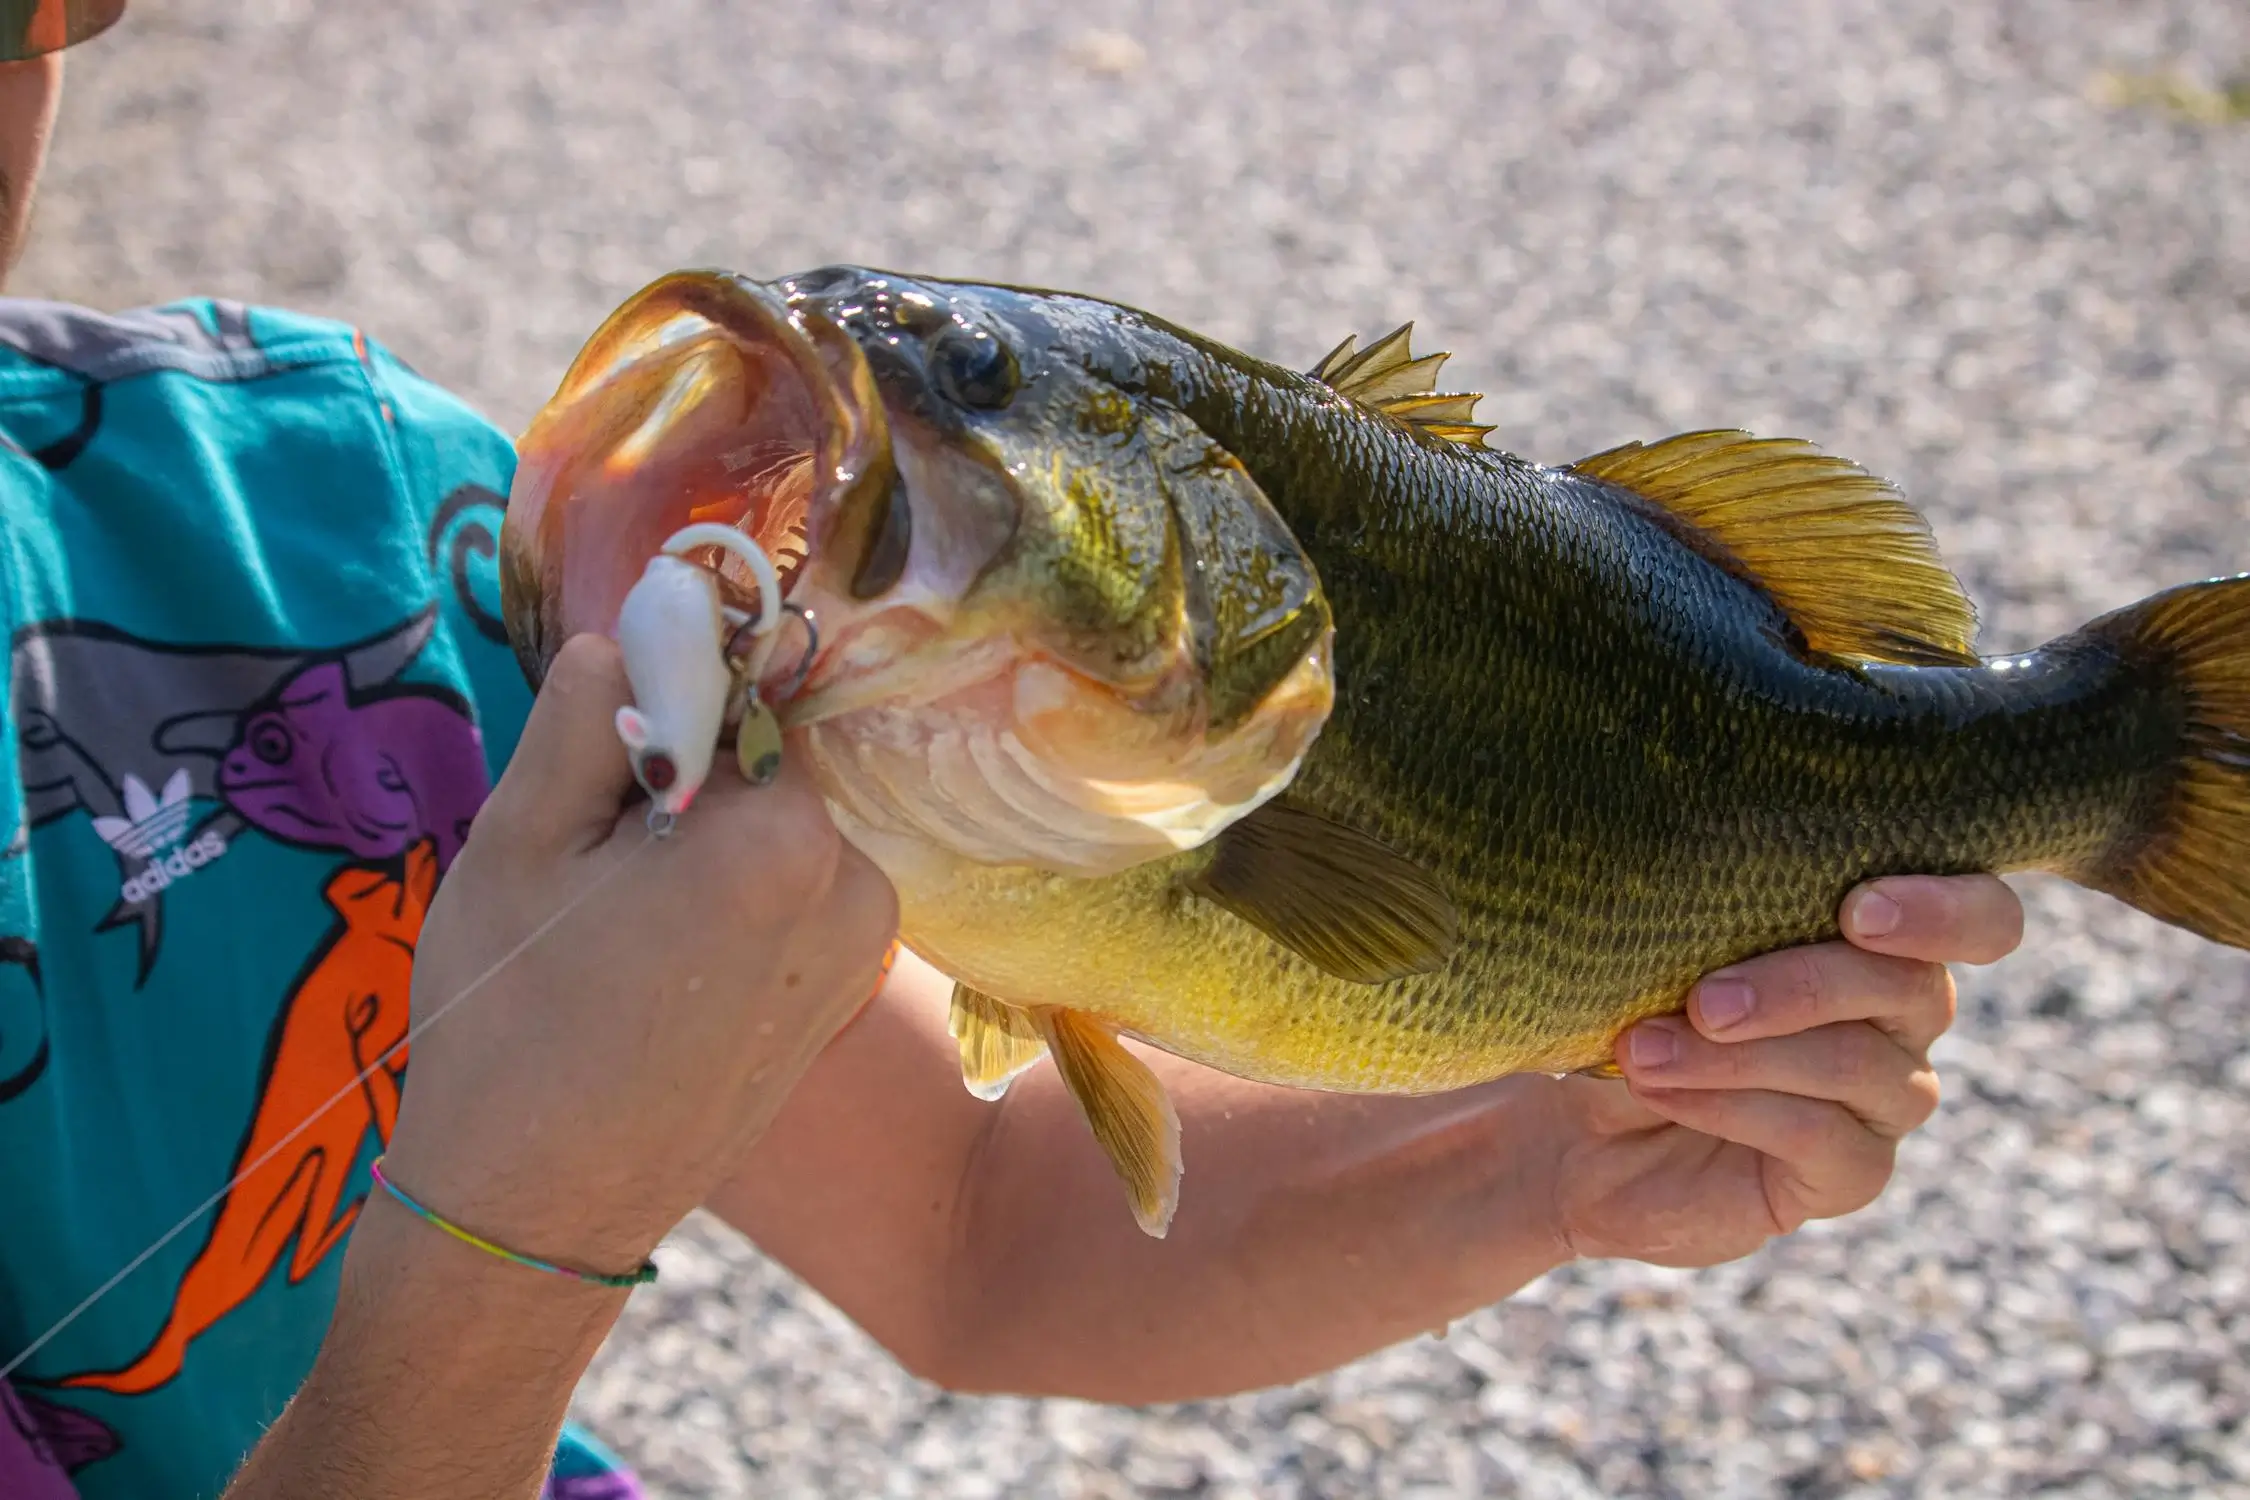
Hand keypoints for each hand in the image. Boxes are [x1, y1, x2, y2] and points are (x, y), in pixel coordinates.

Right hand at [380, 633, 899, 1274]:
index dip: (668, 704)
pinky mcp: (849, 998)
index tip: (606, 743)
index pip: (745, 697)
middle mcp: (856, 886)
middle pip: (767, 769)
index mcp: (784, 838)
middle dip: (686, 784)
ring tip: (618, 926)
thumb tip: (641, 630)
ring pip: (778, 836)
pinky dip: (735, 904)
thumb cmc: (511, 1024)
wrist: (536, 1208)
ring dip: (706, 847)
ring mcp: (863, 951)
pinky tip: (659, 966)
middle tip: (595, 856)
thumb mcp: (520, 843)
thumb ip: (591, 717)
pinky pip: (793, 899)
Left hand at [1550, 875, 2021, 1266]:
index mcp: (1883, 936)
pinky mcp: (1852, 1172)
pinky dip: (1730, 1107)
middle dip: (1801, 986)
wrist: (1584, 1130)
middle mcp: (1906, 1015)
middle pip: (1913, 988)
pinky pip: (1820, 1136)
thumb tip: (1684, 871)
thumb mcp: (1662, 950)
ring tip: (1643, 1051)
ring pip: (1853, 1063)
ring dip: (1737, 1055)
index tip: (1858, 911)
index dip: (1944, 910)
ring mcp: (1887, 1098)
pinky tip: (1661, 1092)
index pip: (1979, 916)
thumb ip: (1709, 912)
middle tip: (1704, 1001)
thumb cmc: (1635, 1007)